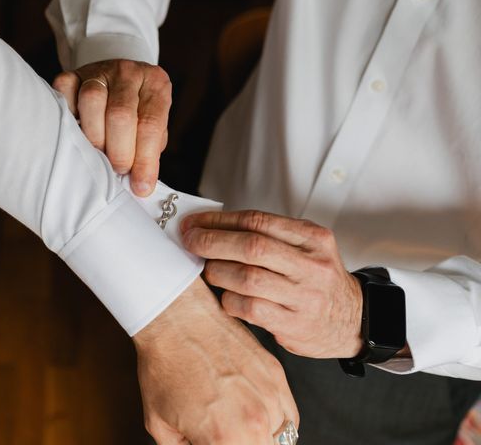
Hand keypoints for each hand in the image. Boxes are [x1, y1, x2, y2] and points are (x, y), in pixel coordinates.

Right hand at [53, 59, 171, 196]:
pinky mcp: (72, 74)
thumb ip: (149, 151)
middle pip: (120, 114)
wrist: (119, 82)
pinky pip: (64, 92)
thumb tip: (139, 184)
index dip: (145, 159)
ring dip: (94, 137)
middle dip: (119, 151)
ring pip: (91, 101)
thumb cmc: (138, 115)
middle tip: (117, 170)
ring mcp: (98, 70)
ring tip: (98, 154)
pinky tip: (76, 131)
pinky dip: (67, 115)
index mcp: (156, 85)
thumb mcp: (153, 129)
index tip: (140, 186)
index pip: (151, 124)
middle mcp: (128, 73)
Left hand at [133, 278, 297, 444]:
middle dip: (240, 443)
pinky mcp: (276, 374)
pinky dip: (277, 421)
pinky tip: (256, 417)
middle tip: (222, 436)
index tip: (211, 442)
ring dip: (261, 437)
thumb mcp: (161, 425)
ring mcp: (270, 395)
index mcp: (224, 439)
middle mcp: (254, 420)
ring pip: (281, 438)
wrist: (176, 319)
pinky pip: (289, 414)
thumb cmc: (165, 365)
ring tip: (237, 427)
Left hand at [180, 210, 363, 358]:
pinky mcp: (294, 325)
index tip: (195, 223)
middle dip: (211, 242)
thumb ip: (268, 235)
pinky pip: (249, 309)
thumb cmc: (317, 279)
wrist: (354, 320)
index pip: (257, 221)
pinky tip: (225, 296)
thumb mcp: (306, 247)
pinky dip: (229, 300)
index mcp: (313, 238)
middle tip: (190, 241)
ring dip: (217, 272)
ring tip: (208, 271)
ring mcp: (304, 297)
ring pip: (247, 279)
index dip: (219, 221)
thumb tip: (212, 225)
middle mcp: (311, 265)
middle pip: (251, 247)